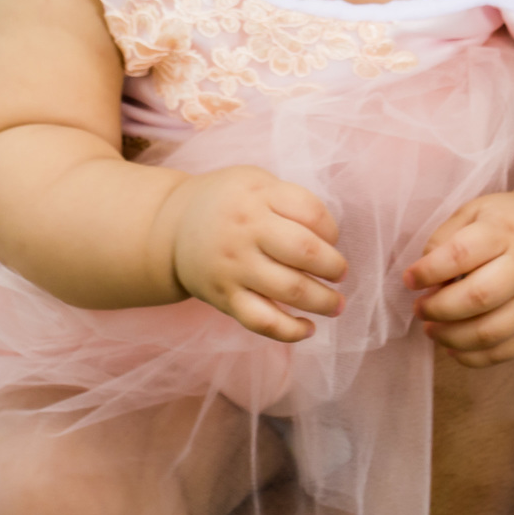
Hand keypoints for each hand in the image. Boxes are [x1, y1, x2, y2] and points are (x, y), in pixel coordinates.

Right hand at [164, 167, 346, 342]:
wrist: (172, 228)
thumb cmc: (227, 202)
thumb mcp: (255, 183)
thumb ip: (290, 201)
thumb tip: (330, 239)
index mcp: (258, 196)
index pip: (310, 211)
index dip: (331, 229)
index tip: (331, 238)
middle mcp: (246, 231)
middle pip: (305, 251)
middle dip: (334, 267)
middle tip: (341, 273)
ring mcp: (235, 267)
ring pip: (290, 289)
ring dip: (323, 301)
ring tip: (337, 304)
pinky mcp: (226, 298)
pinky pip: (263, 321)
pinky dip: (290, 332)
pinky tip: (308, 328)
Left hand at [402, 190, 513, 366]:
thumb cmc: (508, 222)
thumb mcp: (476, 211)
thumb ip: (445, 237)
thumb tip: (424, 275)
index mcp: (504, 231)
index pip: (462, 254)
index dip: (429, 271)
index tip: (409, 279)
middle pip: (479, 297)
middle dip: (439, 308)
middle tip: (418, 308)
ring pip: (491, 332)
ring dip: (452, 337)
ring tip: (430, 329)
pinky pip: (506, 352)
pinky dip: (473, 357)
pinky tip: (452, 347)